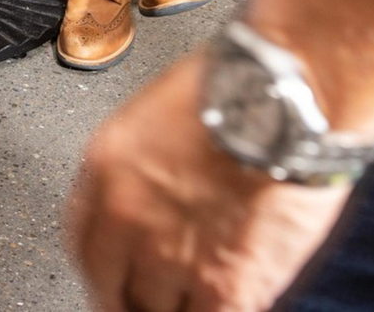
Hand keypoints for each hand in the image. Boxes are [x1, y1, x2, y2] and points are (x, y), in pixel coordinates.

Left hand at [66, 52, 350, 311]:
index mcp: (106, 170)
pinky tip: (226, 302)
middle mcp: (128, 218)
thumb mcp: (160, 113)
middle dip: (132, 296)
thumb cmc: (240, 84)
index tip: (112, 279)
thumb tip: (155, 198)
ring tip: (196, 295)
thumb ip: (145, 168)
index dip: (101, 271)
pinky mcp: (226, 287)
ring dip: (174, 307)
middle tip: (148, 296)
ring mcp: (173, 258)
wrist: (291, 96)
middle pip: (114, 290)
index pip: (82, 246)